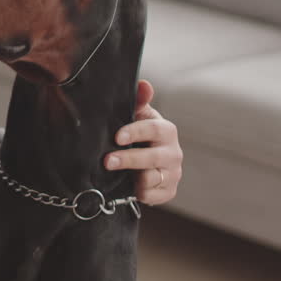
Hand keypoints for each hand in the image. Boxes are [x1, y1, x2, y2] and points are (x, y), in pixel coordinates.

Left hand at [104, 79, 182, 205]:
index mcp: (166, 131)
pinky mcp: (167, 191)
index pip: (154, 129)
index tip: (117, 136)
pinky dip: (142, 193)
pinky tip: (129, 188)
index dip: (136, 132)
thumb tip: (144, 84)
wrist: (145, 163)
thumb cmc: (138, 135)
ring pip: (153, 178)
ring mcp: (172, 174)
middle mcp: (173, 153)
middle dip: (128, 159)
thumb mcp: (137, 117)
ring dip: (133, 177)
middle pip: (153, 156)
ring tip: (113, 174)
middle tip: (107, 160)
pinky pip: (154, 195)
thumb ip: (139, 102)